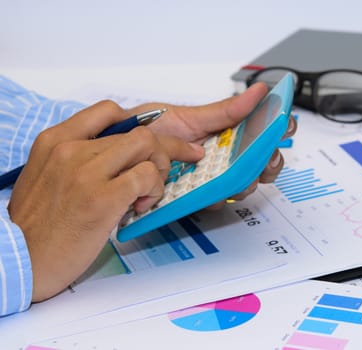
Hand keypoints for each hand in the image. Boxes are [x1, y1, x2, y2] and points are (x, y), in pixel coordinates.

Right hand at [8, 101, 202, 301]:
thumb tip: (112, 154)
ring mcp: (87, 172)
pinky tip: (141, 206)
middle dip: (163, 151)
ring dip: (160, 168)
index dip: (139, 125)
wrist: (20, 262)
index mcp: (55, 141)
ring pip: (148, 146)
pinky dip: (154, 189)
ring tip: (149, 192)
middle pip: (138, 132)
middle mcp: (70, 149)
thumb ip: (75, 159)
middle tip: (163, 172)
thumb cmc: (37, 226)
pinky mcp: (103, 198)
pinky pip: (147, 176)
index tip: (149, 145)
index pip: (109, 111)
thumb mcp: (44, 177)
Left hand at [129, 82, 296, 207]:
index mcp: (225, 131)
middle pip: (262, 161)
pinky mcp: (199, 197)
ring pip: (245, 183)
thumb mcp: (186, 117)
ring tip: (229, 175)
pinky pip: (218, 201)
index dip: (279, 128)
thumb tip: (259, 91)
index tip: (285, 126)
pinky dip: (217, 197)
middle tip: (263, 159)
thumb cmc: (149, 130)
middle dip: (269, 161)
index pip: (264, 129)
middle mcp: (224, 154)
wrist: (118, 154)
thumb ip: (225, 111)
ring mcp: (213, 177)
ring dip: (245, 182)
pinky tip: (208, 191)